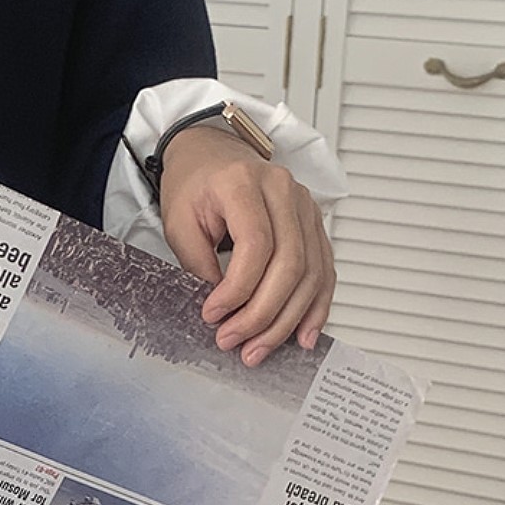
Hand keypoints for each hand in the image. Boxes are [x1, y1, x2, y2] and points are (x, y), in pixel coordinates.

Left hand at [158, 125, 336, 366]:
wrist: (210, 154)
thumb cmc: (193, 184)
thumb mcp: (179, 222)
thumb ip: (198, 264)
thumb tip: (221, 311)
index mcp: (245, 183)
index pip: (256, 246)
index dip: (237, 290)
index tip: (213, 316)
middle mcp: (284, 191)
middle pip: (290, 264)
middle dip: (262, 314)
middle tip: (235, 342)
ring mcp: (305, 208)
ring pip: (311, 274)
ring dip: (286, 320)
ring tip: (258, 349)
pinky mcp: (314, 226)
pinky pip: (325, 271)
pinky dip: (316, 307)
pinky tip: (302, 335)